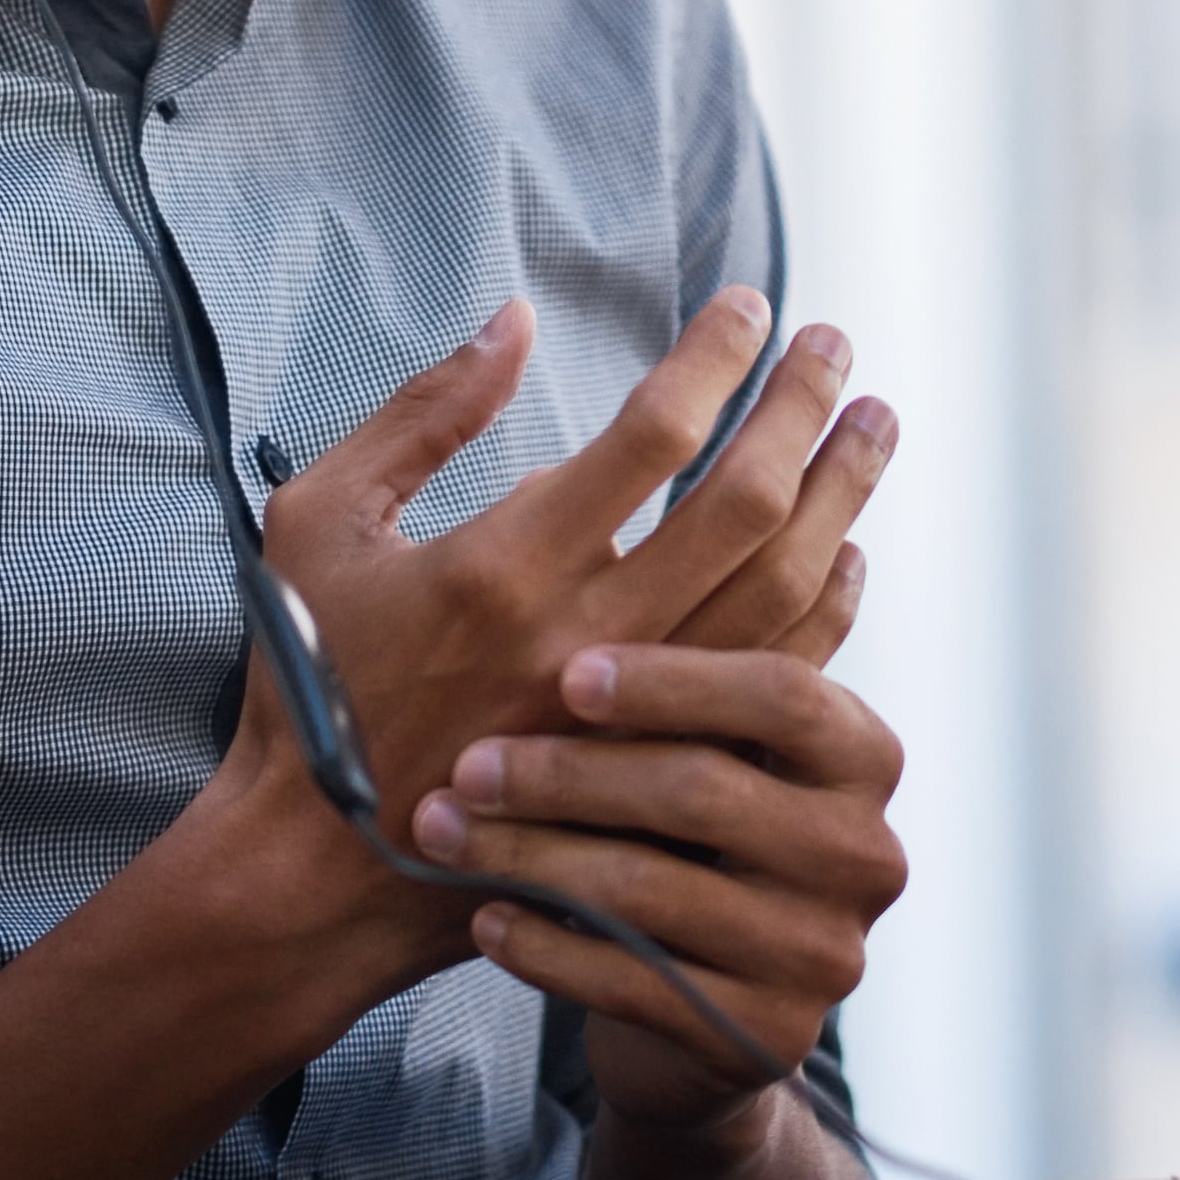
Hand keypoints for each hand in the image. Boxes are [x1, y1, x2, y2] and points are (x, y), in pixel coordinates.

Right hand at [210, 290, 891, 967]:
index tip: (749, 305)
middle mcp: (584, 640)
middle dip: (801, 410)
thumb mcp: (319, 524)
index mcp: (503, 567)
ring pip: (779, 591)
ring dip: (839, 498)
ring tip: (873, 426)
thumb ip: (421, 415)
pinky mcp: (653, 775)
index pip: (651, 434)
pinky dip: (827, 610)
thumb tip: (513, 320)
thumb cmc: (306, 686)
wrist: (312, 874)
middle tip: (836, 346)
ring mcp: (631, 719)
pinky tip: (846, 551)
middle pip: (742, 504)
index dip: (714, 358)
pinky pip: (774, 682)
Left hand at [412, 643, 909, 1155]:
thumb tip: (591, 485)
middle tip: (467, 762)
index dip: (673, 680)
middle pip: (704, 791)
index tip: (568, 671)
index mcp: (865, 756)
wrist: (709, 1009)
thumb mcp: (715, 744)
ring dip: (530, 856)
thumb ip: (696, 645)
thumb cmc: (690, 836)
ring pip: (652, 892)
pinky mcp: (761, 1038)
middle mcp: (866, 855)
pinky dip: (545, 946)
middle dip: (569, 773)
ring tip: (443, 831)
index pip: (781, 694)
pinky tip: (484, 916)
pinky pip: (631, 983)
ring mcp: (822, 956)